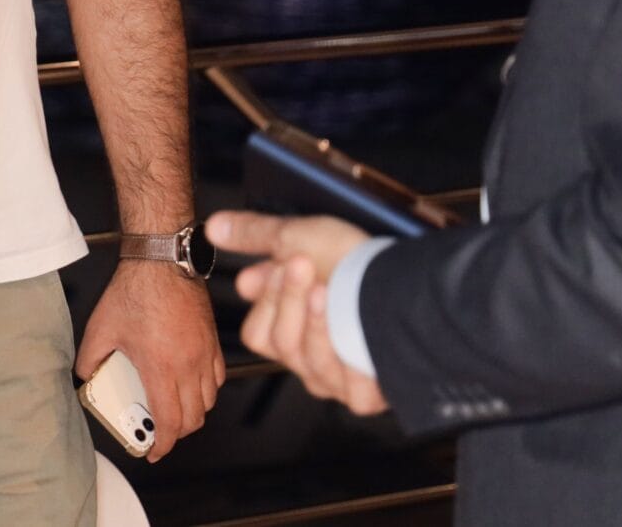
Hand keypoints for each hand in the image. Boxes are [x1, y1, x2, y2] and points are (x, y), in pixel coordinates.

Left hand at [75, 258, 222, 456]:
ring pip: (209, 400)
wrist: (162, 260)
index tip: (154, 450)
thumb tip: (85, 375)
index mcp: (160, 367)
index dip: (163, 444)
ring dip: (193, 412)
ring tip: (174, 408)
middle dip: (177, 433)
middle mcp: (188, 365)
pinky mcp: (212, 340)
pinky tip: (192, 383)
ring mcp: (204, 353)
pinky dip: (207, 389)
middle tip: (161, 431)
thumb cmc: (135, 290)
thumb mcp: (100, 328)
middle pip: (193, 418)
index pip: (170, 422)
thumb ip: (89, 357)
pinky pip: (217, 377)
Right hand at [206, 211, 389, 416]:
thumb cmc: (356, 260)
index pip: (257, 332)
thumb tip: (213, 226)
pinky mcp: (364, 396)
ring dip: (315, 322)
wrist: (408, 282)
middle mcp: (310, 356)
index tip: (282, 265)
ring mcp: (335, 378)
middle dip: (290, 301)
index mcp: (290, 327)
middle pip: (277, 343)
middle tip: (305, 268)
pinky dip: (345, 353)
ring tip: (330, 292)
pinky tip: (352, 331)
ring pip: (304, 361)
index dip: (269, 298)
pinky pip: (341, 385)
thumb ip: (254, 235)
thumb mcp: (299, 237)